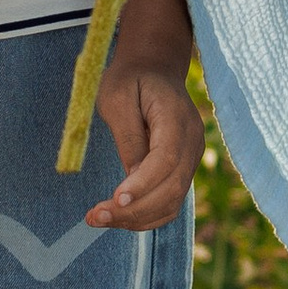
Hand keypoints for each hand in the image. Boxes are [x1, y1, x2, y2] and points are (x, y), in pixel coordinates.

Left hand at [87, 56, 200, 229]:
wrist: (154, 68)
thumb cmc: (131, 79)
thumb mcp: (117, 98)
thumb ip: (128, 137)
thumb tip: (131, 177)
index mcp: (178, 119)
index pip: (166, 160)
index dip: (143, 184)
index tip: (115, 200)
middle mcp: (192, 143)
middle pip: (171, 188)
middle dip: (134, 209)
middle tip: (95, 217)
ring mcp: (191, 158)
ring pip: (172, 201)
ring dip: (137, 218)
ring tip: (99, 219)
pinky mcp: (182, 169)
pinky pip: (169, 201)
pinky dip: (145, 215)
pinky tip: (117, 216)